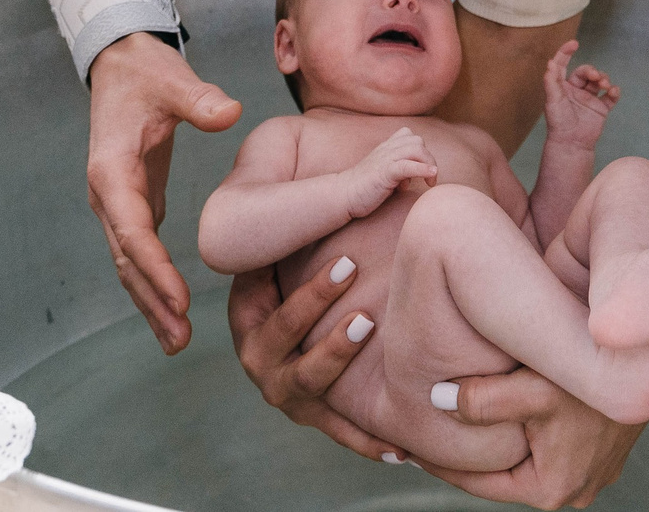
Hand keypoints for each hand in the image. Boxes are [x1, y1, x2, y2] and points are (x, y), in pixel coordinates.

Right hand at [84, 31, 242, 352]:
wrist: (120, 64)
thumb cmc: (145, 72)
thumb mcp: (172, 79)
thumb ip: (199, 99)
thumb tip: (229, 112)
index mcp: (112, 170)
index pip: (132, 229)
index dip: (155, 267)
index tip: (180, 299)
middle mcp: (107, 194)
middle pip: (127, 260)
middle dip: (153, 301)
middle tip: (181, 339)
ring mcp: (116, 203)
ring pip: (129, 264)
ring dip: (151, 302)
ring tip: (177, 340)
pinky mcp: (132, 204)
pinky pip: (139, 253)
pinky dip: (154, 283)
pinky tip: (172, 310)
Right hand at [228, 257, 399, 462]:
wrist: (277, 320)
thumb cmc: (282, 272)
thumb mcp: (269, 257)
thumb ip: (280, 237)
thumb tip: (309, 197)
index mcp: (249, 322)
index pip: (280, 313)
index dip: (313, 294)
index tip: (350, 264)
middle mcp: (263, 364)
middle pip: (297, 358)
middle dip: (332, 341)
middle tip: (366, 318)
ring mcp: (288, 394)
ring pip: (315, 391)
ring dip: (346, 378)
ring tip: (380, 369)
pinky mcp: (314, 414)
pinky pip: (341, 432)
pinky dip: (367, 442)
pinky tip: (399, 451)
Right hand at [345, 126, 438, 216]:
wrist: (342, 194)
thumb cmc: (364, 188)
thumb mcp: (384, 173)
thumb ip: (399, 170)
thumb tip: (415, 177)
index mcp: (386, 148)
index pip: (410, 136)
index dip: (420, 152)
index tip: (420, 171)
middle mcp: (387, 150)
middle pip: (417, 141)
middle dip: (429, 159)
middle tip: (429, 180)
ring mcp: (385, 160)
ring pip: (415, 149)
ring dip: (428, 163)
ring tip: (430, 182)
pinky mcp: (384, 173)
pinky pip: (406, 166)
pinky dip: (422, 169)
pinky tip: (430, 176)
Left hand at [420, 368, 644, 506]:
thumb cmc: (597, 372)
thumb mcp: (534, 387)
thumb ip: (482, 401)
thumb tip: (434, 403)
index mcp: (552, 488)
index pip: (477, 481)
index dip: (439, 458)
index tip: (406, 438)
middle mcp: (574, 490)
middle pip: (500, 471)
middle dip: (466, 448)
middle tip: (423, 423)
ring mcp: (590, 472)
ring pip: (523, 457)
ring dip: (494, 437)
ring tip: (455, 410)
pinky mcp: (599, 451)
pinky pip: (546, 445)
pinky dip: (521, 428)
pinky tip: (500, 401)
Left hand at [540, 40, 617, 149]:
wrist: (571, 143)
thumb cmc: (558, 122)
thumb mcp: (552, 101)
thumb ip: (551, 82)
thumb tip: (550, 63)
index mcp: (562, 86)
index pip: (563, 64)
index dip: (566, 52)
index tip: (574, 43)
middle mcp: (576, 90)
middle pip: (585, 72)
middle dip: (591, 70)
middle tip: (595, 76)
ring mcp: (589, 99)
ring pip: (599, 81)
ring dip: (604, 78)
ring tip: (604, 84)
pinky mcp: (600, 108)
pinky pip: (610, 96)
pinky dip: (614, 91)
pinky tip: (613, 91)